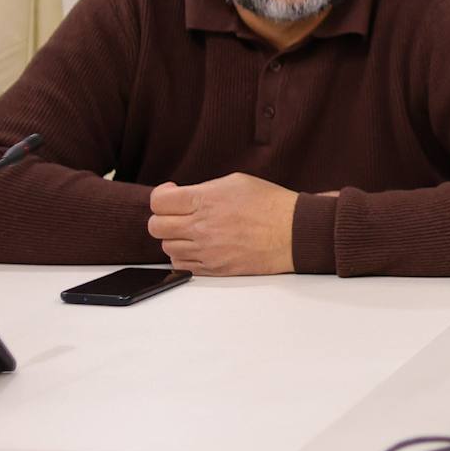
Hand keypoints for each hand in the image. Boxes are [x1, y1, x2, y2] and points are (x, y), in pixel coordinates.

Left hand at [147, 174, 296, 275]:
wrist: (293, 233)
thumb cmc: (270, 204)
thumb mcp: (235, 182)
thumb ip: (204, 190)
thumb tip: (184, 197)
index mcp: (205, 200)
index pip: (159, 201)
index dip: (161, 196)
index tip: (170, 195)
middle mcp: (202, 227)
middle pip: (156, 227)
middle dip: (163, 218)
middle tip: (177, 214)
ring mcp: (207, 250)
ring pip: (167, 248)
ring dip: (175, 238)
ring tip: (192, 231)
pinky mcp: (214, 269)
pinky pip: (182, 266)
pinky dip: (184, 256)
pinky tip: (198, 246)